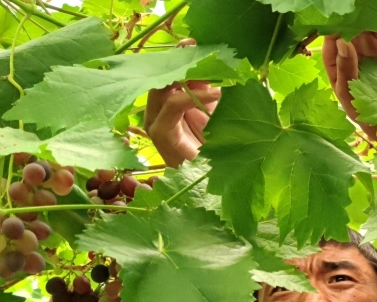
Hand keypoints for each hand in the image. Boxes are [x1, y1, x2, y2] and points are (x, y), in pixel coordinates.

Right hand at [144, 42, 220, 168]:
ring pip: (161, 88)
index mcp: (172, 106)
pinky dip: (191, 96)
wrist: (219, 183)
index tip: (195, 43)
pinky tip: (215, 93)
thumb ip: (209, 92)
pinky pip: (171, 106)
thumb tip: (213, 66)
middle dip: (179, 61)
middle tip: (194, 46)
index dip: (181, 58)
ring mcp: (156, 123)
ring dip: (184, 75)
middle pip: (163, 78)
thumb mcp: (216, 114)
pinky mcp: (160, 134)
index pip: (171, 76)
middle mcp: (160, 112)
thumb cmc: (220, 151)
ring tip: (207, 65)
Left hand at [322, 24, 376, 165]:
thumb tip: (343, 42)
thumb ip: (345, 68)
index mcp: (336, 66)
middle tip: (352, 17)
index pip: (331, 43)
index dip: (333, 32)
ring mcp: (369, 50)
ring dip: (365, 20)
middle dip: (349, 22)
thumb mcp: (349, 94)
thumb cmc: (364, 113)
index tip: (337, 25)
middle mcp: (351, 54)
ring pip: (364, 27)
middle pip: (347, 30)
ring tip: (364, 16)